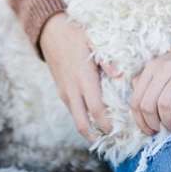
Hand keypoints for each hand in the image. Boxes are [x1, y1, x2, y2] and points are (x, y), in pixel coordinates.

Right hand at [39, 12, 111, 140]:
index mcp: (83, 79)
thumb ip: (107, 59)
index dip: (106, 124)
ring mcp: (65, 91)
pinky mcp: (61, 90)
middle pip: (82, 123)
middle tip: (110, 140)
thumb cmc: (75, 34)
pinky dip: (82, 117)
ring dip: (88, 128)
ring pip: (75, 118)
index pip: (96, 110)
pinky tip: (94, 116)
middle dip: (94, 135)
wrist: (49, 31)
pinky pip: (72, 109)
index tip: (117, 131)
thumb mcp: (94, 40)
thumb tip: (120, 75)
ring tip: (105, 132)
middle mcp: (72, 89)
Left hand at [128, 35, 170, 133]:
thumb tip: (138, 107)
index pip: (136, 100)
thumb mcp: (161, 69)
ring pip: (164, 104)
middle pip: (148, 104)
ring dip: (167, 121)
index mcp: (151, 68)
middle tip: (161, 130)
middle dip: (152, 123)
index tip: (148, 130)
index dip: (140, 121)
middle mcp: (163, 68)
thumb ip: (147, 83)